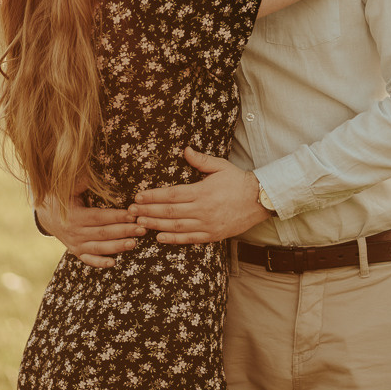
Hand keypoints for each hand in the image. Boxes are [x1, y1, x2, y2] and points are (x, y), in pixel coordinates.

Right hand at [36, 192, 145, 267]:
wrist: (46, 215)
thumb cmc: (62, 198)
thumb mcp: (68, 189)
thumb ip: (80, 183)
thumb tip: (91, 176)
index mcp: (74, 215)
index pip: (99, 217)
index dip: (116, 216)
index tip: (133, 214)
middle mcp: (75, 232)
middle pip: (103, 233)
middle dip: (124, 231)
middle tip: (142, 228)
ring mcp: (75, 244)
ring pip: (99, 247)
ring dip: (117, 246)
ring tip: (134, 243)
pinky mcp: (76, 252)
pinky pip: (89, 260)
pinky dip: (100, 263)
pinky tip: (114, 263)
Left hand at [129, 147, 269, 243]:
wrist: (259, 199)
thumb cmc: (238, 180)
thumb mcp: (220, 166)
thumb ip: (201, 160)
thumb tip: (185, 150)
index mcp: (202, 191)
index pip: (172, 194)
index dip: (153, 196)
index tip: (138, 196)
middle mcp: (203, 209)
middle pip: (169, 211)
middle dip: (148, 211)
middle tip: (131, 212)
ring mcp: (207, 224)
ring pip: (176, 226)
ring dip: (156, 225)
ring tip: (140, 223)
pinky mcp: (212, 235)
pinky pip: (189, 239)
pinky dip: (173, 239)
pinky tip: (159, 237)